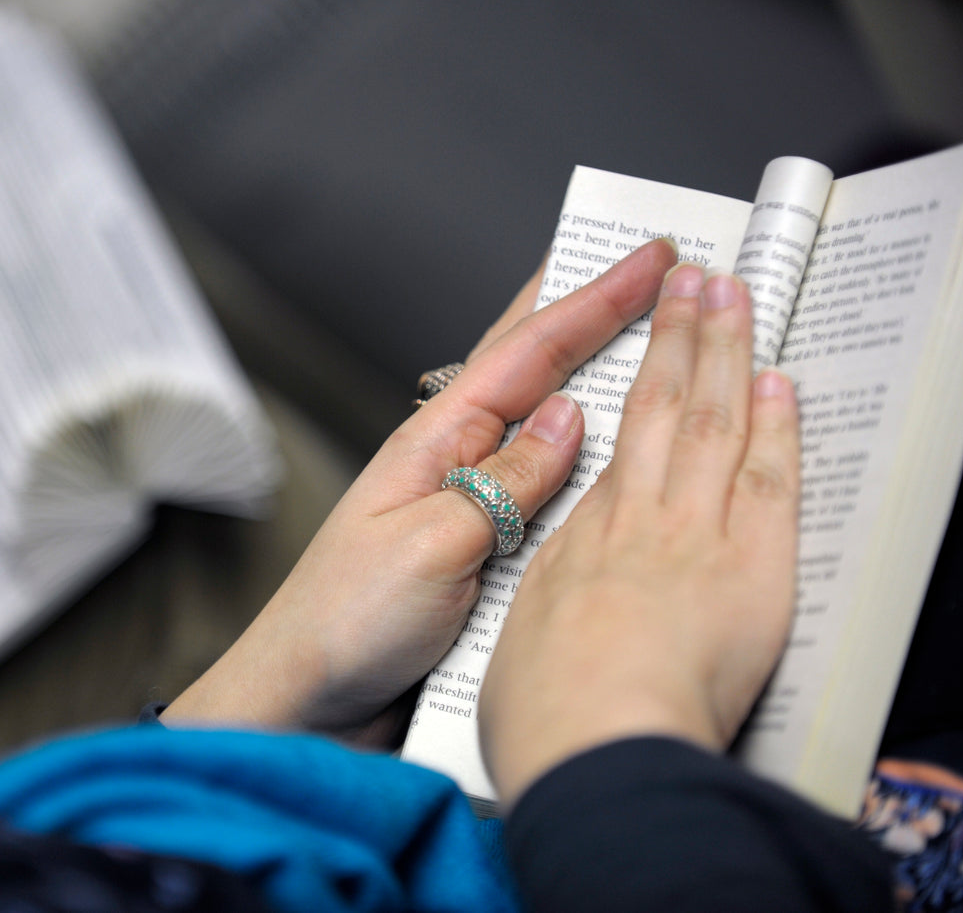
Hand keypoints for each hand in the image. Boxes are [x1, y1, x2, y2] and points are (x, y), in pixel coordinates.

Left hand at [164, 239, 678, 744]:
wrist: (305, 705)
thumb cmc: (344, 625)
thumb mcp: (431, 544)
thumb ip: (504, 483)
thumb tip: (568, 418)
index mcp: (434, 442)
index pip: (526, 352)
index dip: (594, 301)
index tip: (651, 258)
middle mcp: (454, 463)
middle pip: (533, 369)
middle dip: (595, 315)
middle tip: (657, 271)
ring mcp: (469, 506)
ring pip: (546, 427)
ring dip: (599, 384)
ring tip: (654, 343)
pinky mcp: (482, 555)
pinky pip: (548, 494)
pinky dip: (588, 466)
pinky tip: (619, 460)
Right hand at [478, 265, 800, 807]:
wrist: (592, 747)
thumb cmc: (546, 717)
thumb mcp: (517, 643)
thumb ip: (543, 599)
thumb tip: (555, 582)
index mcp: (575, 539)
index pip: (608, 445)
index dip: (627, 385)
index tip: (636, 343)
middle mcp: (631, 519)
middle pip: (658, 408)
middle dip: (678, 336)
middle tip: (692, 278)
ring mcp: (690, 532)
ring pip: (710, 421)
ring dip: (723, 351)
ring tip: (731, 296)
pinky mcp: (747, 565)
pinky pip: (766, 476)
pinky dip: (773, 424)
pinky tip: (777, 382)